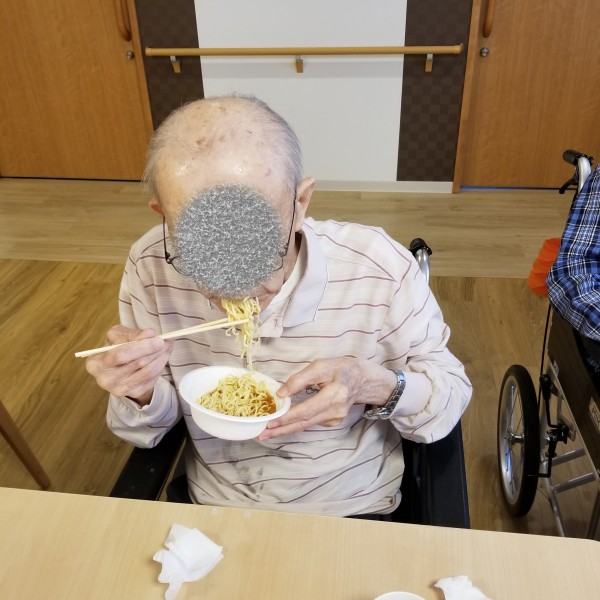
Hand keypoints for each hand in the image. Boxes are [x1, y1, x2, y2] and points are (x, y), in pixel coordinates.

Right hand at [85, 325, 173, 405]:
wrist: (119, 368)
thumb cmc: (118, 347)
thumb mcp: (120, 336)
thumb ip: (134, 334)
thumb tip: (150, 333)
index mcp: (96, 363)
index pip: (120, 355)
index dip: (141, 347)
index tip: (158, 339)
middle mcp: (105, 380)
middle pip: (137, 364)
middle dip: (154, 351)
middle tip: (166, 341)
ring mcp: (119, 389)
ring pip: (148, 372)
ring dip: (161, 357)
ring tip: (167, 345)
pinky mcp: (133, 393)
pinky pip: (152, 378)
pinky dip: (161, 365)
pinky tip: (163, 356)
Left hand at [257, 357, 396, 439]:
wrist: (363, 379)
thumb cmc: (340, 368)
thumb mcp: (320, 366)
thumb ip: (300, 379)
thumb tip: (281, 393)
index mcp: (335, 394)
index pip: (307, 410)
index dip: (287, 418)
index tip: (270, 423)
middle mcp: (336, 411)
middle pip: (304, 423)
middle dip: (282, 430)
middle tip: (262, 436)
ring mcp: (336, 418)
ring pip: (306, 425)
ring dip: (286, 428)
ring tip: (267, 432)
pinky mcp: (333, 421)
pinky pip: (311, 422)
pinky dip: (296, 423)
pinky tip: (284, 422)